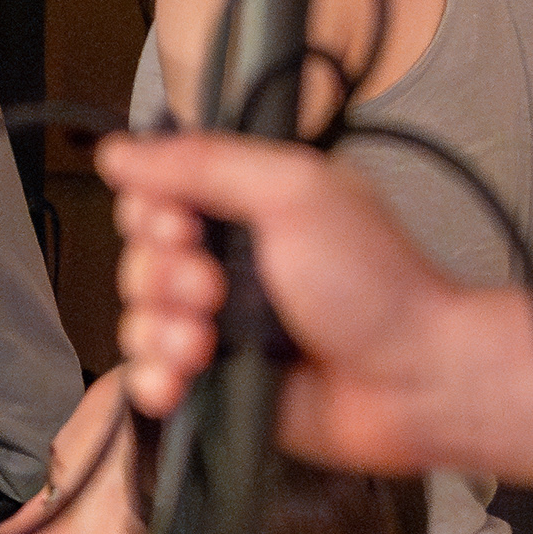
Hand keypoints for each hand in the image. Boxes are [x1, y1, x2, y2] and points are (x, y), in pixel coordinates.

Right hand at [100, 130, 452, 473]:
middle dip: (161, 276)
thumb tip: (119, 151)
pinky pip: (153, 377)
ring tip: (204, 345)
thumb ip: (204, 163)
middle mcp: (229, 262)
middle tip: (211, 289)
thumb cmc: (371, 282)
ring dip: (159, 330)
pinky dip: (154, 380)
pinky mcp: (217, 383)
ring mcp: (221, 325)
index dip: (151, 212)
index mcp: (247, 205)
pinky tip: (177, 383)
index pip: (157, 196)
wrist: (413, 380)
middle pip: (141, 259)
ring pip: (140, 320)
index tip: (180, 225)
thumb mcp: (292, 193)